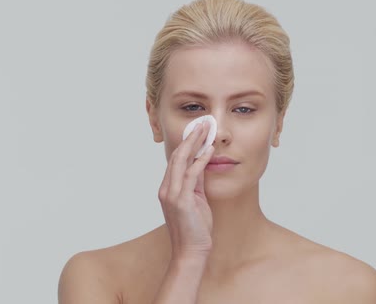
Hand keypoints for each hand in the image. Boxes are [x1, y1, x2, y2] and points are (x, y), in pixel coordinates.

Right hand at [158, 121, 214, 259]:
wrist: (191, 252)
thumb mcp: (196, 201)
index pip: (175, 160)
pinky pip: (192, 175)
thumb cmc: (195, 229)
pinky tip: (209, 150)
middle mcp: (166, 189)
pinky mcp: (181, 201)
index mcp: (168, 189)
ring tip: (206, 130)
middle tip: (202, 123)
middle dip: (190, 137)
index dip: (186, 143)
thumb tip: (202, 166)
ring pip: (181, 161)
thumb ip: (196, 184)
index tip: (197, 130)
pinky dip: (200, 160)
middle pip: (177, 156)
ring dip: (195, 143)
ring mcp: (172, 195)